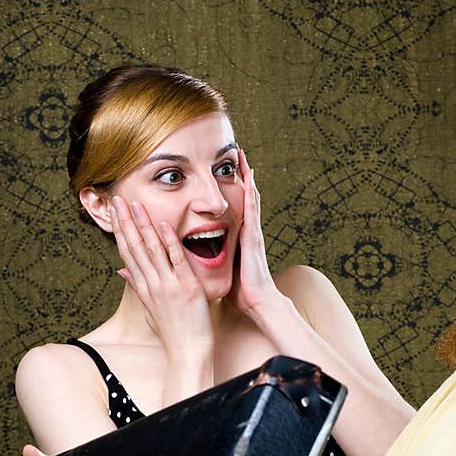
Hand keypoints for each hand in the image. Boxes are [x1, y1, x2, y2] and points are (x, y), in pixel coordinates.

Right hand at [110, 196, 212, 354]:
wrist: (187, 352)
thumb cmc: (173, 332)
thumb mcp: (150, 309)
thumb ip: (137, 287)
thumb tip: (121, 271)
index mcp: (143, 288)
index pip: (127, 252)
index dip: (120, 230)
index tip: (114, 212)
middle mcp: (151, 284)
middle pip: (134, 247)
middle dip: (124, 222)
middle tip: (116, 199)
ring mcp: (167, 285)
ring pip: (151, 250)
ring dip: (142, 225)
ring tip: (134, 204)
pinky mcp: (185, 288)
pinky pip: (176, 260)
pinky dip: (169, 242)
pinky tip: (163, 225)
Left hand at [230, 150, 289, 319]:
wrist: (257, 303)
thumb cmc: (241, 292)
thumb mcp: (222, 271)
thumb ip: (214, 260)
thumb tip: (197, 259)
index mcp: (238, 239)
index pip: (232, 208)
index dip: (227, 189)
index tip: (219, 170)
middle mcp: (246, 231)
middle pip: (242, 196)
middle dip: (238, 175)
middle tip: (234, 151)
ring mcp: (252, 232)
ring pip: (248, 197)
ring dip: (246, 176)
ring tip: (242, 155)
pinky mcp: (253, 237)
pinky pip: (252, 209)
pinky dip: (251, 192)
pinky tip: (249, 177)